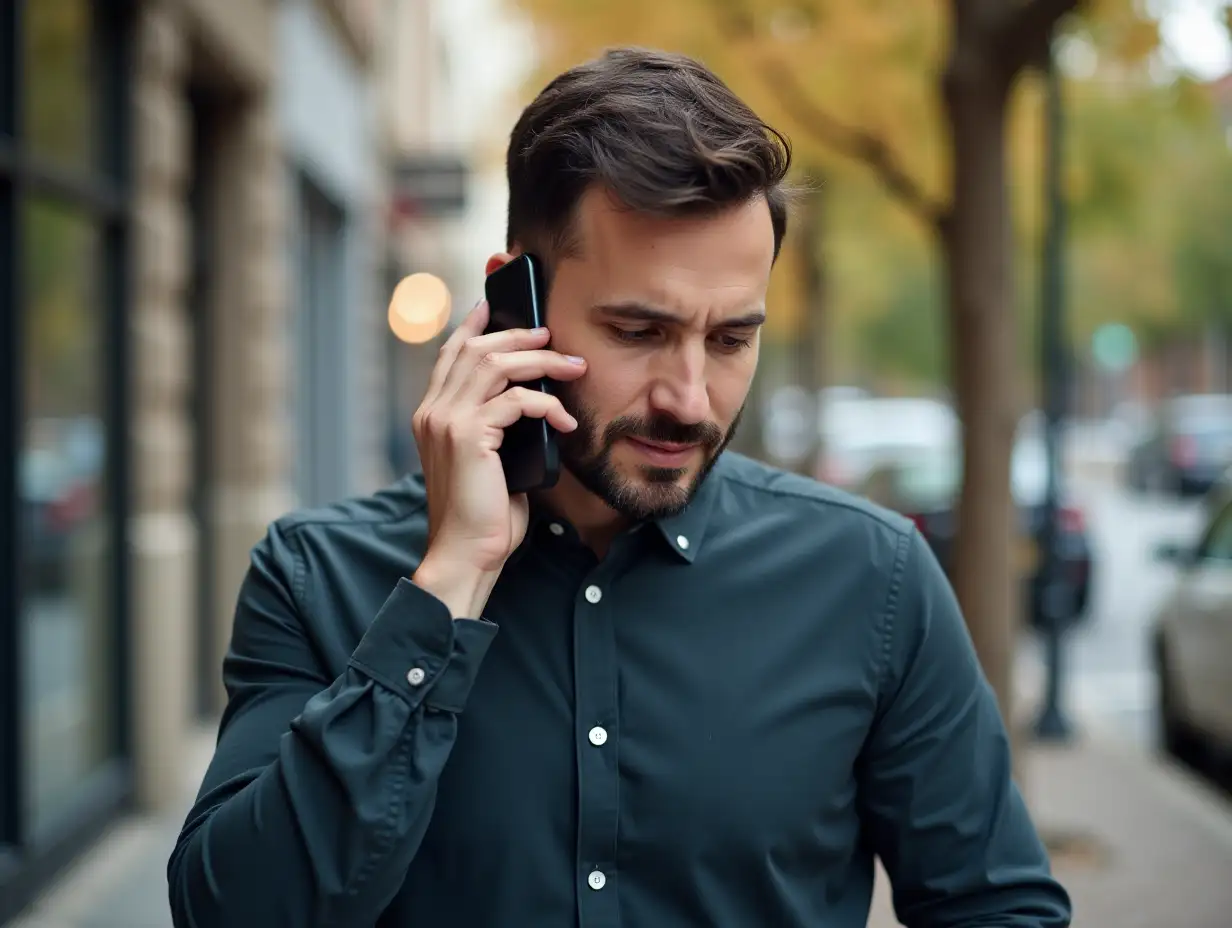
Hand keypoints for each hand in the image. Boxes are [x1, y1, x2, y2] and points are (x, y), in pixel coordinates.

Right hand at [410, 300, 585, 614]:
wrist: (466, 552)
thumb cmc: (484, 512)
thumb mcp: (491, 459)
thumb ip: (498, 425)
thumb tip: (534, 397)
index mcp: (432, 414)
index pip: (450, 354)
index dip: (473, 326)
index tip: (495, 305)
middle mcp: (433, 411)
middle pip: (476, 350)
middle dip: (521, 338)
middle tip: (555, 341)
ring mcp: (447, 422)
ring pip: (497, 366)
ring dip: (541, 362)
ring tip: (573, 368)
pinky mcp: (469, 436)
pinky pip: (516, 401)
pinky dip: (547, 405)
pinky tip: (565, 421)